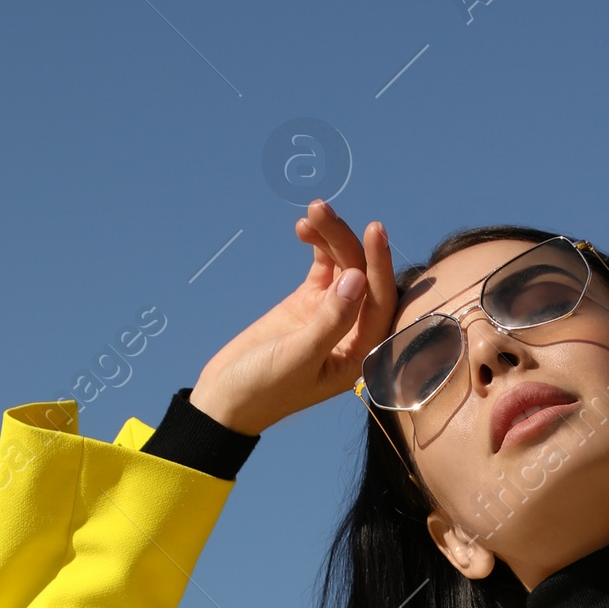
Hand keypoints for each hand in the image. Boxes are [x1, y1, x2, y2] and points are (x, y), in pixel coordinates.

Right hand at [188, 201, 397, 435]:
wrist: (226, 397)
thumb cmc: (265, 389)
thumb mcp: (299, 357)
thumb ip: (331, 320)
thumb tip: (358, 278)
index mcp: (362, 355)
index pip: (381, 304)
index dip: (379, 266)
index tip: (373, 230)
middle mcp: (355, 333)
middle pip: (363, 278)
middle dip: (347, 241)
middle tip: (321, 209)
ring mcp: (333, 315)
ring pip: (344, 266)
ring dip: (332, 236)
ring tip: (312, 211)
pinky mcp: (310, 303)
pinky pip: (324, 266)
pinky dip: (318, 245)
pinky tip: (304, 227)